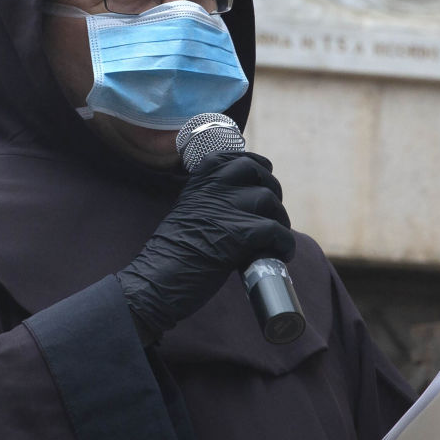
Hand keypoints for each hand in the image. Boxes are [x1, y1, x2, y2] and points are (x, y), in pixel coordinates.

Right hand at [116, 149, 293, 341]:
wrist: (156, 281)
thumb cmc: (174, 253)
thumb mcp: (189, 210)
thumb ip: (213, 199)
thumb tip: (250, 200)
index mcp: (201, 178)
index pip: (242, 158)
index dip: (259, 169)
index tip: (263, 180)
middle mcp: (214, 186)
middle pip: (261, 175)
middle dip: (273, 193)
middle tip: (272, 216)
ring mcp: (227, 208)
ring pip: (271, 202)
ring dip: (279, 222)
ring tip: (275, 241)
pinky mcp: (240, 234)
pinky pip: (277, 231)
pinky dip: (284, 245)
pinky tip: (280, 255)